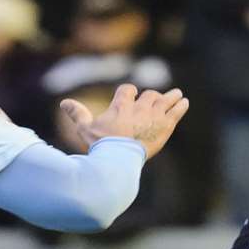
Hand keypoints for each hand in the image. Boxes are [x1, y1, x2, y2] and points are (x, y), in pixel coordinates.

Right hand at [58, 83, 189, 158]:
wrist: (119, 159)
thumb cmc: (101, 145)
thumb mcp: (86, 128)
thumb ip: (77, 114)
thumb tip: (64, 103)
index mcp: (121, 105)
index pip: (128, 90)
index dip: (130, 92)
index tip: (132, 96)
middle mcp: (139, 107)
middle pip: (150, 94)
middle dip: (152, 97)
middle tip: (155, 100)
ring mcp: (154, 115)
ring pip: (165, 100)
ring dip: (171, 97)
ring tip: (177, 94)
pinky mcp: (165, 126)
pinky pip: (176, 111)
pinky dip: (180, 106)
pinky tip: (184, 102)